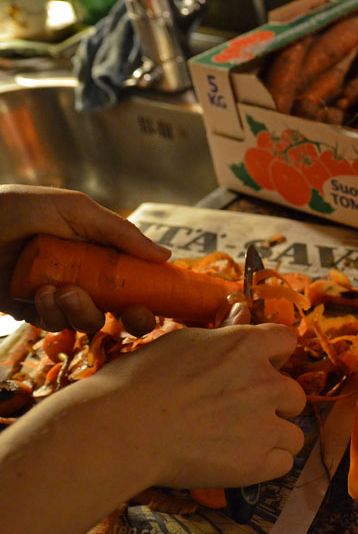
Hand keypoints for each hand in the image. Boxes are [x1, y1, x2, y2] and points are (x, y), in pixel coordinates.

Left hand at [0, 185, 169, 333]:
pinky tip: (40, 295)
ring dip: (83, 311)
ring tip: (62, 292)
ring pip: (89, 321)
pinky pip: (54, 325)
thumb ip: (120, 233)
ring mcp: (57, 296)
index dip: (151, 296)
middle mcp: (83, 276)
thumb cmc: (15, 209)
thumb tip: (166, 255)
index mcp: (99, 252)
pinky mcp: (30, 311)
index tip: (156, 304)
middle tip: (129, 312)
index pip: (136, 280)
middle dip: (130, 317)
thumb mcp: (74, 209)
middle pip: (121, 310)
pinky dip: (53, 314)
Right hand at [76, 323, 306, 488]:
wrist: (120, 430)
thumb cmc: (139, 382)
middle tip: (240, 413)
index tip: (259, 369)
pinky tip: (239, 462)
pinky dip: (265, 464)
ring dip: (274, 437)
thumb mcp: (183, 342)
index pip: (286, 341)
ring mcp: (265, 423)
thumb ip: (222, 337)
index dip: (273, 357)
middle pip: (294, 393)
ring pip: (295, 433)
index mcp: (247, 345)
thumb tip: (240, 319)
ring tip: (240, 442)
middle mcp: (266, 382)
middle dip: (274, 403)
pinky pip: (284, 463)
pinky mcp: (258, 461)